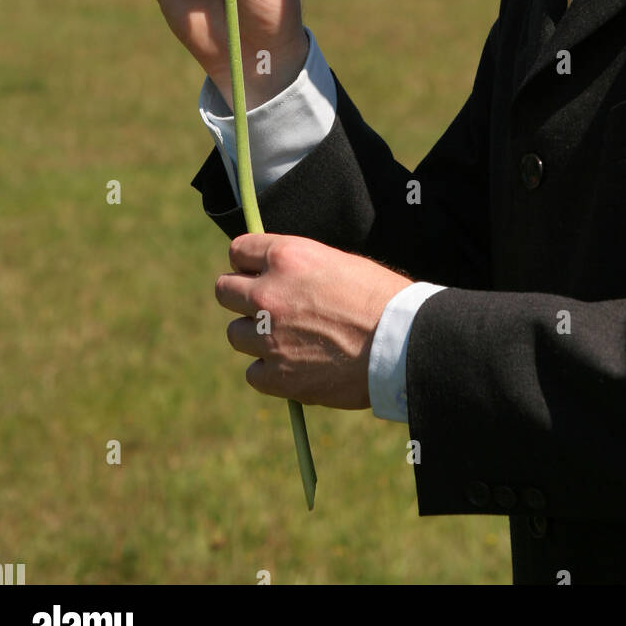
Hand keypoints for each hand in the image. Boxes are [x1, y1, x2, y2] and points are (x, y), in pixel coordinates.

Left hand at [216, 235, 414, 409]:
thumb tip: (275, 273)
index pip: (238, 250)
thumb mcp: (338, 262)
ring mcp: (268, 336)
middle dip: (243, 296)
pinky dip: (269, 370)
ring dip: (255, 335)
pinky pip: (253, 371)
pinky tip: (294, 365)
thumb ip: (298, 267)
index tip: (257, 271)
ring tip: (287, 339)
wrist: (401, 344)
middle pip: (224, 290)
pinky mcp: (276, 375)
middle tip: (267, 307)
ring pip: (235, 333)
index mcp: (286, 257)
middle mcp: (268, 294)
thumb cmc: (380, 298)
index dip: (249, 261)